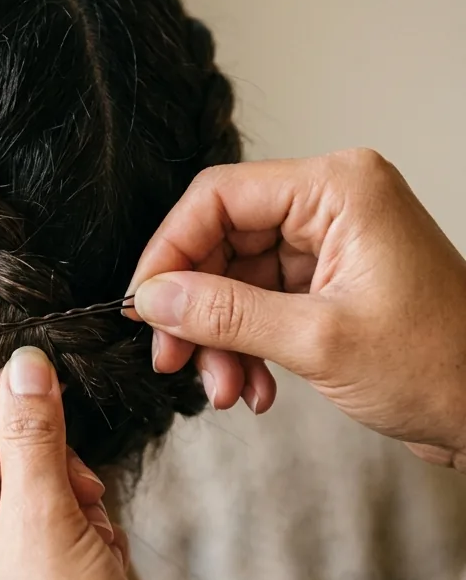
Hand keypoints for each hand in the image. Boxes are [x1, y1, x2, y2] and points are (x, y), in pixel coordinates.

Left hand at [0, 347, 189, 579]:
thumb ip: (32, 433)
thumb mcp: (44, 518)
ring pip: (28, 497)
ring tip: (94, 533)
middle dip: (44, 466)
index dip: (0, 403)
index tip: (44, 369)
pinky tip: (103, 560)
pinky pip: (49, 534)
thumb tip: (25, 365)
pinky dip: (81, 533)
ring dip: (69, 500)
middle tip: (82, 483)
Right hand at [128, 149, 465, 468]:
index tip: (144, 305)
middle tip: (175, 361)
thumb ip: (226, 314)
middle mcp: (332, 205)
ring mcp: (332, 244)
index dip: (170, 251)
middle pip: (223, 240)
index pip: (219, 197)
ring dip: (221, 339)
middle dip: (196, 308)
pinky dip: (248, 348)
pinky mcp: (330, 282)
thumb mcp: (318, 341)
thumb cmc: (439, 365)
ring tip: (227, 391)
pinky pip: (263, 304)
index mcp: (338, 189)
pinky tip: (255, 389)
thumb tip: (154, 298)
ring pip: (237, 280)